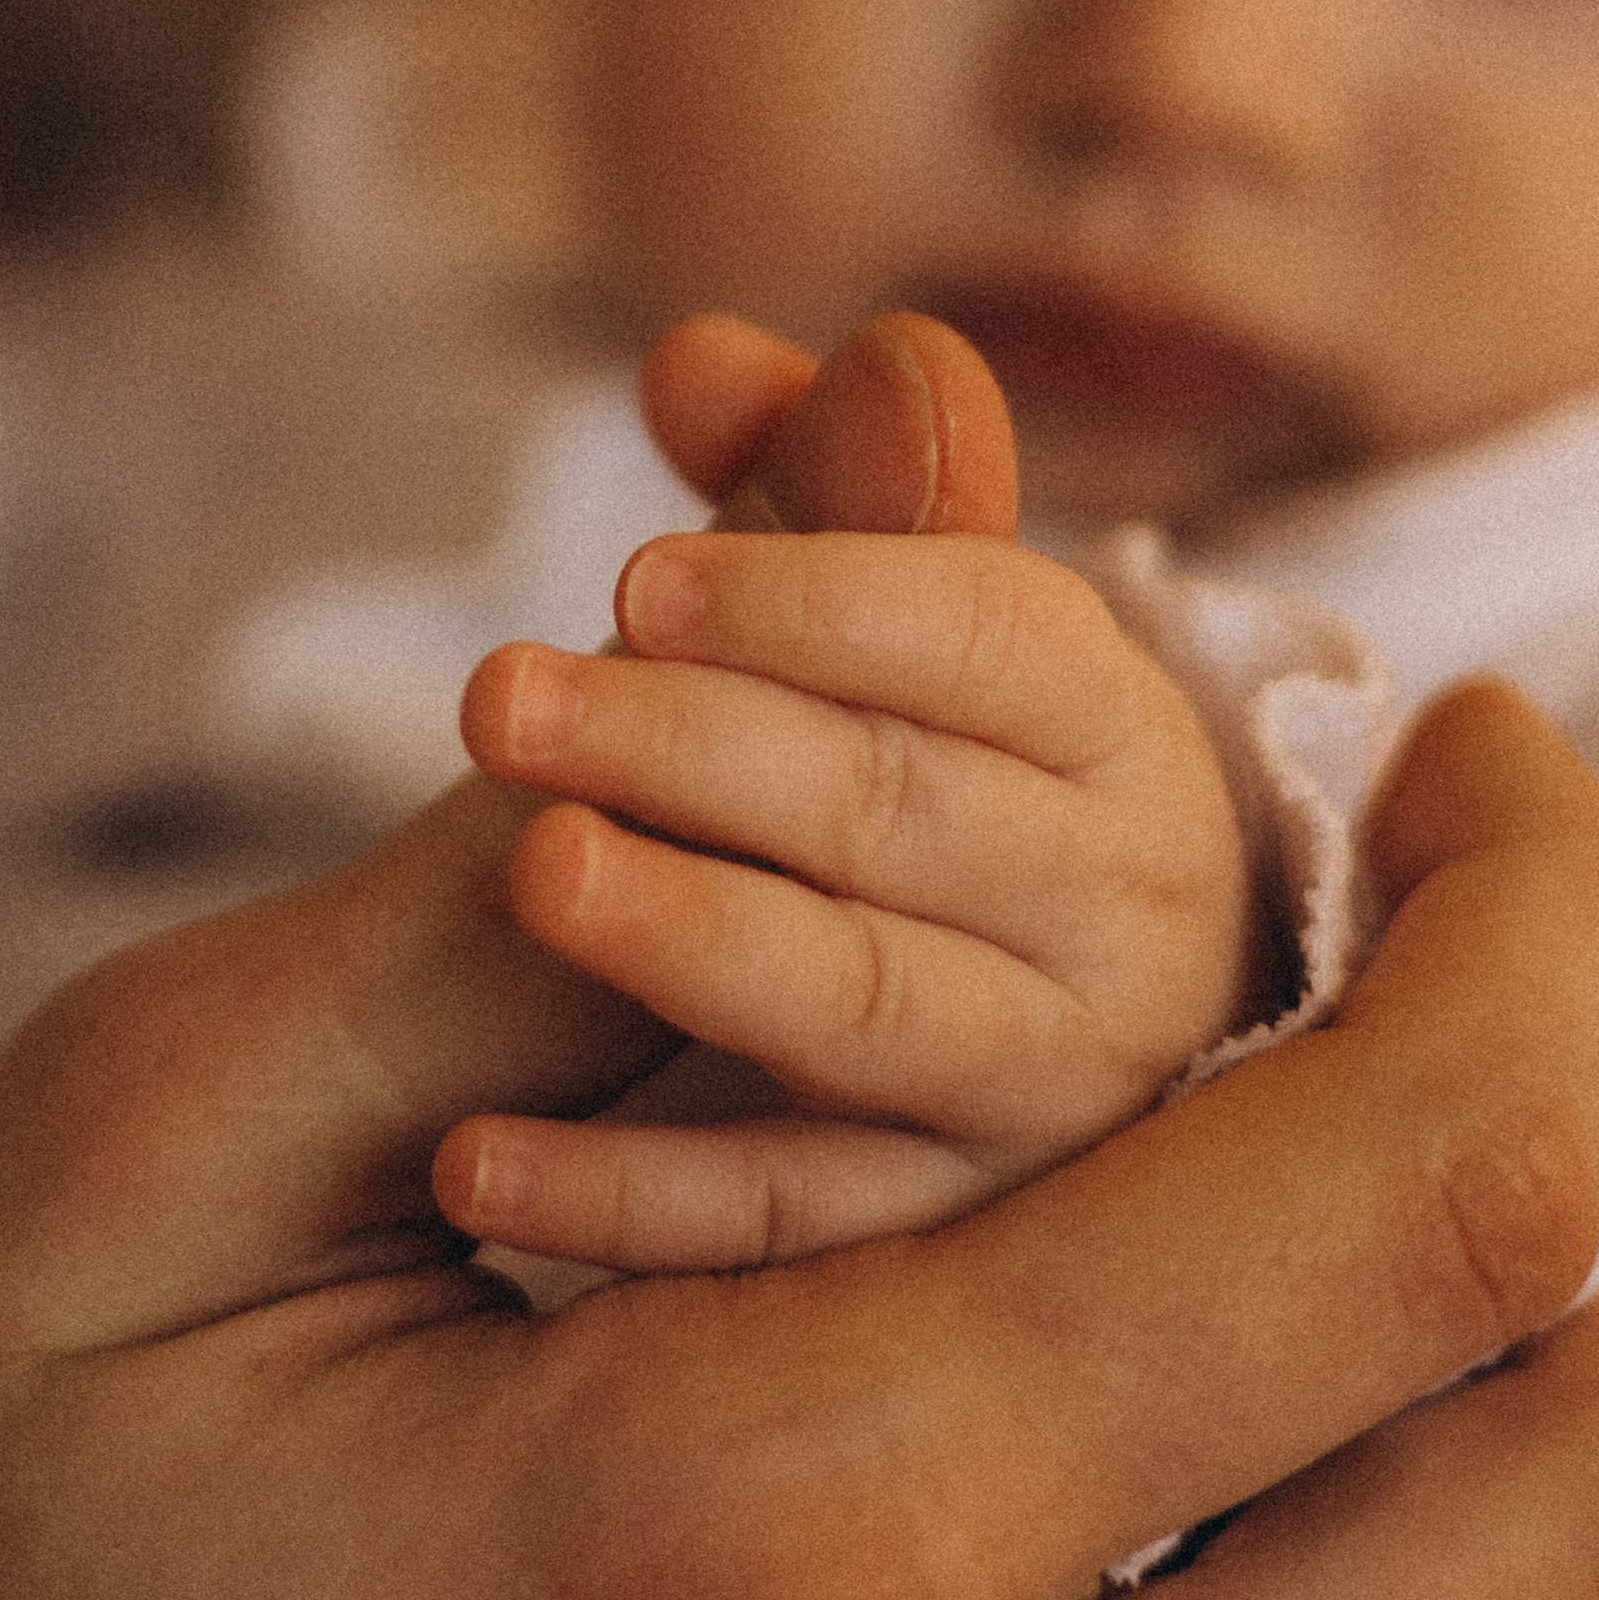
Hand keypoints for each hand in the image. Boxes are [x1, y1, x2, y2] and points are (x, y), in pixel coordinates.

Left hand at [436, 311, 1260, 1267]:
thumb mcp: (896, 634)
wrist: (1074, 1038)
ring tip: (529, 876)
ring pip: (868, 1008)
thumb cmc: (941, 786)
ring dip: (692, 940)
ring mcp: (1056, 1086)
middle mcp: (1127, 906)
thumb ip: (794, 485)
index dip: (817, 597)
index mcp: (1115, 725)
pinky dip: (634, 1198)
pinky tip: (471, 1162)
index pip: (990, 637)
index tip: (633, 576)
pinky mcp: (962, 1241)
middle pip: (904, 810)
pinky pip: (795, 1223)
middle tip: (497, 696)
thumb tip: (697, 358)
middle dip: (696, 745)